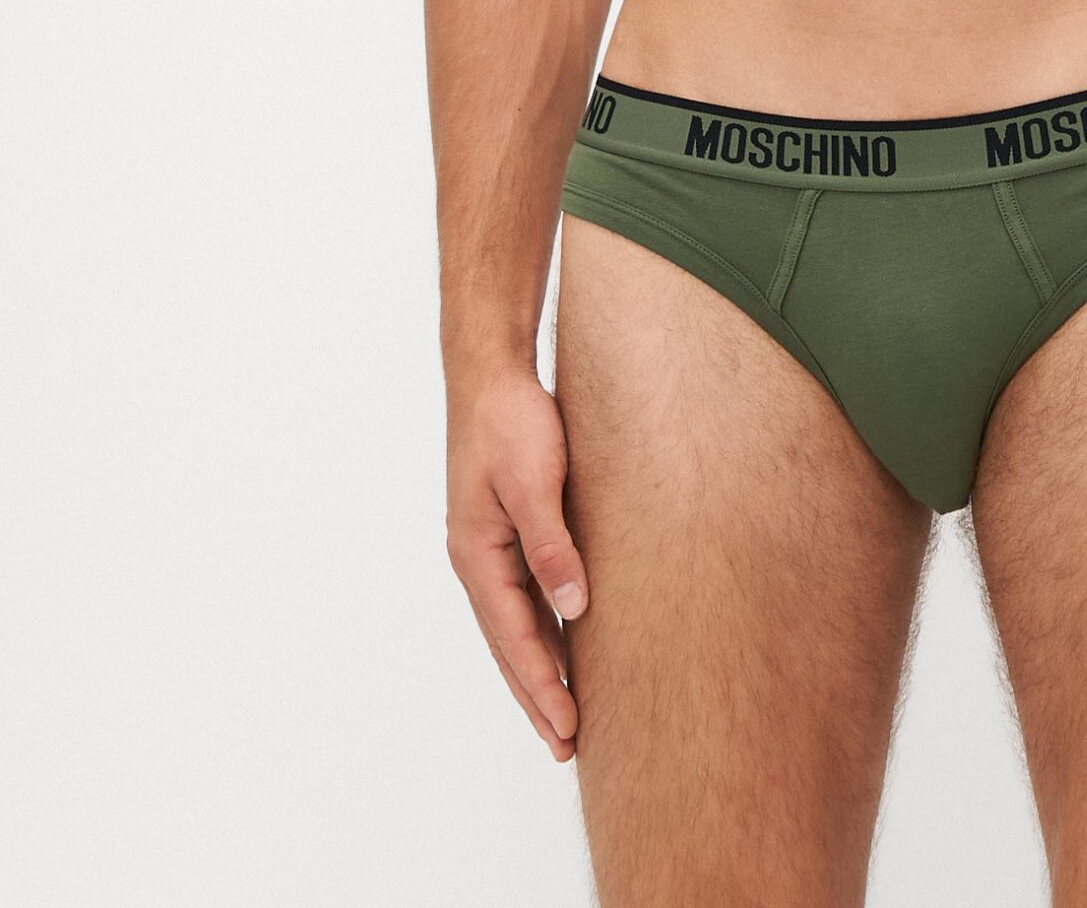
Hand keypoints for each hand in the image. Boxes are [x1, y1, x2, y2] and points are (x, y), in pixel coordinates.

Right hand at [445, 362, 589, 761]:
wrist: (491, 373)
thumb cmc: (510, 420)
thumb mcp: (534, 480)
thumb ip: (551, 544)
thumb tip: (574, 607)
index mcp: (477, 554)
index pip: (514, 638)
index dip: (542, 686)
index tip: (568, 729)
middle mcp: (478, 559)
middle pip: (509, 645)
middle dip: (537, 697)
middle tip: (566, 748)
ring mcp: (489, 548)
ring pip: (517, 626)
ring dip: (540, 671)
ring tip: (565, 717)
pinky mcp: (507, 532)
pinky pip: (525, 597)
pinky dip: (543, 631)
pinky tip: (565, 649)